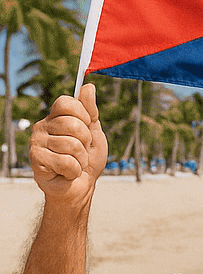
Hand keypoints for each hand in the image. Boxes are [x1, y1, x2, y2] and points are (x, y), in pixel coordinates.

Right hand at [30, 83, 107, 204]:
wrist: (81, 186)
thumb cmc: (88, 159)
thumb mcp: (94, 132)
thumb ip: (91, 111)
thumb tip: (88, 86)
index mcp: (56, 117)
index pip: (66, 102)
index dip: (83, 115)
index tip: (87, 127)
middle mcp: (43, 127)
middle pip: (72, 124)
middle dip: (86, 141)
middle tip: (82, 151)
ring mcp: (37, 143)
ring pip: (71, 145)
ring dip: (81, 159)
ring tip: (75, 163)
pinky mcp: (36, 160)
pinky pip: (65, 162)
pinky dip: (74, 170)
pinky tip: (67, 173)